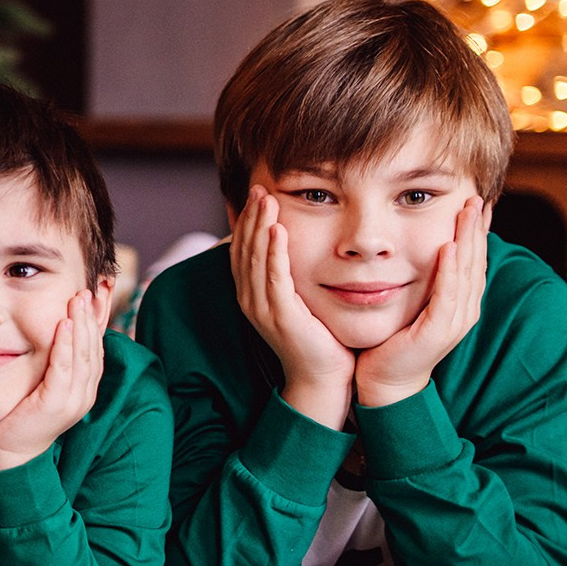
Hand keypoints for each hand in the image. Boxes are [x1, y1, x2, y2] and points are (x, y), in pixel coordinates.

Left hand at [0, 290, 103, 471]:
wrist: (9, 452)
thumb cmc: (20, 414)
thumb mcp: (41, 382)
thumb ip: (49, 360)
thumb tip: (50, 328)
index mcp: (84, 386)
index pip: (97, 345)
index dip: (100, 318)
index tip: (100, 291)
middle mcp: (85, 392)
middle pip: (94, 346)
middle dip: (93, 315)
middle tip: (91, 287)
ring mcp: (73, 400)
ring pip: (83, 354)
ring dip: (82, 324)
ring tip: (79, 298)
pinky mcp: (55, 405)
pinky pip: (64, 369)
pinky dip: (65, 345)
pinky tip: (64, 325)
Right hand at [232, 187, 353, 429]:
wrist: (323, 379)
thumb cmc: (317, 338)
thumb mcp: (299, 300)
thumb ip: (292, 275)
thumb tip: (296, 248)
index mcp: (251, 294)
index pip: (242, 250)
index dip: (248, 221)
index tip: (258, 194)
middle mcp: (249, 299)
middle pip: (244, 249)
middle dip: (251, 216)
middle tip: (259, 187)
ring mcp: (261, 309)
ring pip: (254, 259)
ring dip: (259, 226)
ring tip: (266, 199)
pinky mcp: (280, 316)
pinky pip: (273, 278)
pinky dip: (274, 253)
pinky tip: (278, 230)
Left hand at [354, 196, 488, 406]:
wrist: (384, 381)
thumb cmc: (394, 340)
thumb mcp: (412, 301)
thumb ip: (421, 279)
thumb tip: (421, 249)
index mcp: (459, 302)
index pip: (472, 259)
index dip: (477, 231)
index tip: (476, 201)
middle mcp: (463, 310)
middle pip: (475, 261)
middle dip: (477, 228)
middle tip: (477, 197)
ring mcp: (454, 321)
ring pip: (466, 273)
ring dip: (468, 240)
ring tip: (468, 212)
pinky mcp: (437, 331)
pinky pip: (447, 296)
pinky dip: (449, 271)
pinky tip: (448, 248)